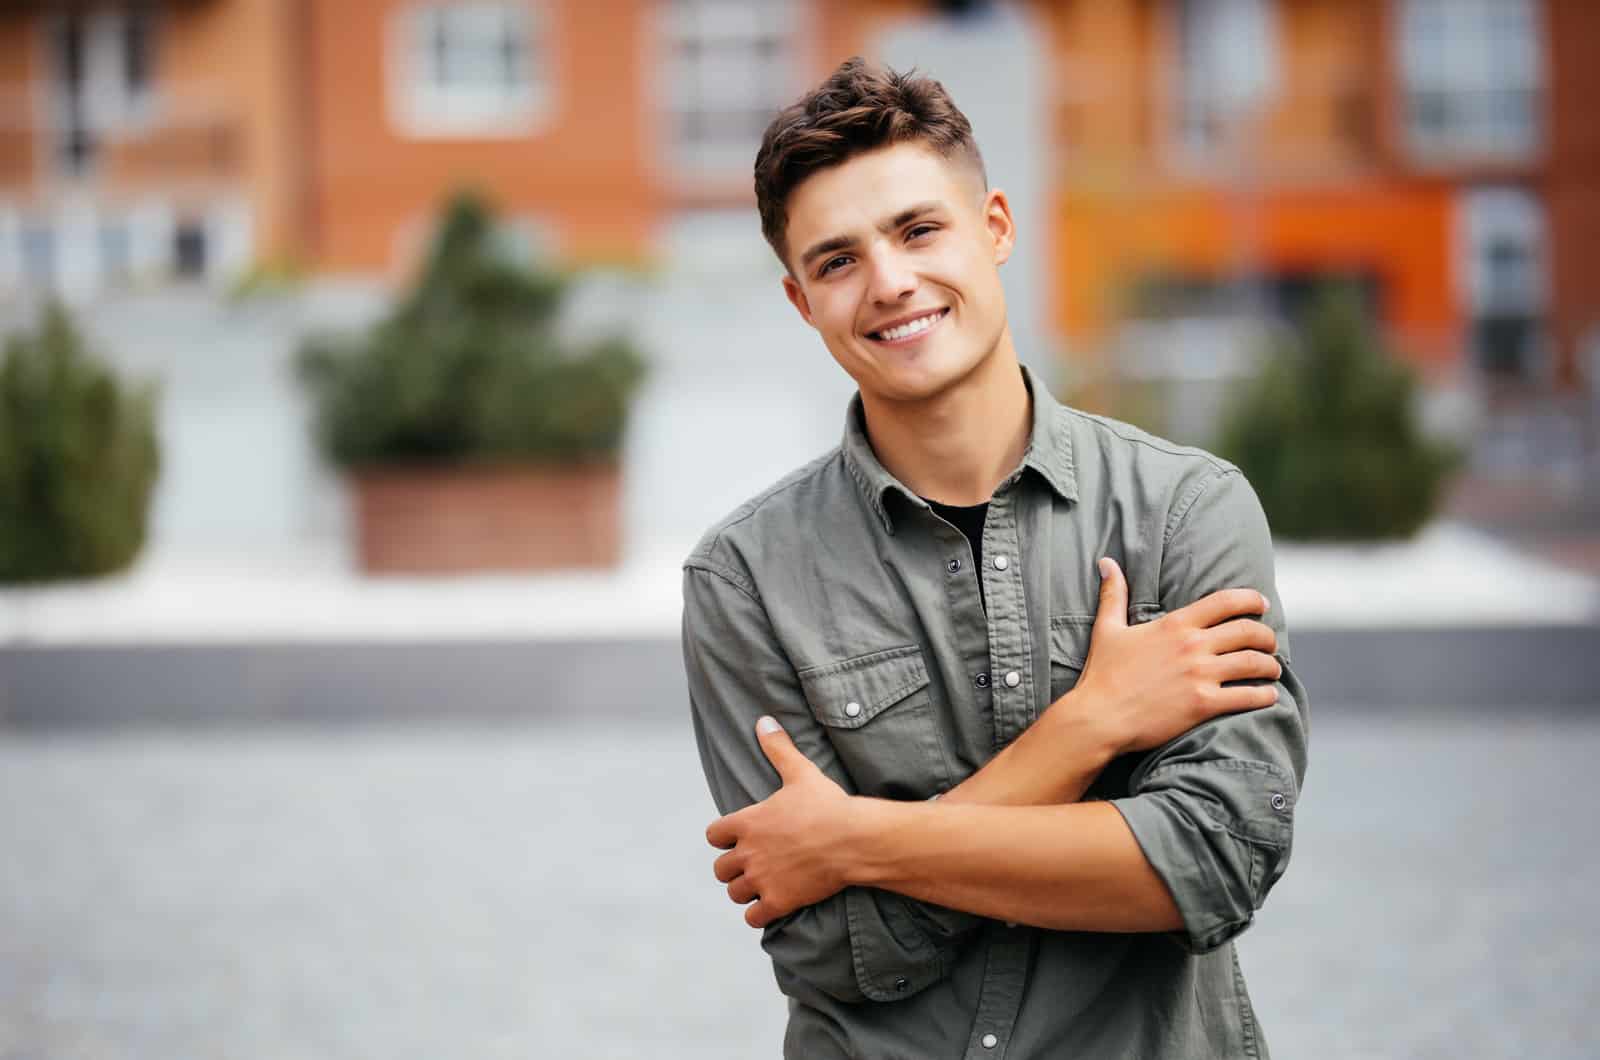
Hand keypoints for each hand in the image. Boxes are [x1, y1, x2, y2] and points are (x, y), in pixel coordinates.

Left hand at [705, 717, 857, 927]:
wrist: (853, 839)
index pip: (713, 835)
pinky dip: (759, 914)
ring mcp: (762, 879)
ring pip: (734, 893)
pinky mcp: (778, 901)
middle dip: (733, 868)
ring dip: (745, 891)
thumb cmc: (828, 805)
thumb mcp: (801, 772)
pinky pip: (752, 917)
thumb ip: (778, 748)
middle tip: (753, 864)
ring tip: (762, 885)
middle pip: (720, 869)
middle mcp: (748, 852)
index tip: (739, 838)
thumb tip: (763, 720)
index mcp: (748, 822)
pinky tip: (772, 905)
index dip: (724, 838)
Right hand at [1064, 557, 1281, 755]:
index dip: (1251, 600)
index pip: (1225, 602)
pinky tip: (1269, 696)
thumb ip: (1113, 594)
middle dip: (1266, 636)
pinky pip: (1247, 696)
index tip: (1263, 604)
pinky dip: (1265, 695)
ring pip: (1253, 663)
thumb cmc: (1102, 674)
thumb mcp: (1106, 629)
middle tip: (1270, 642)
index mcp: (1175, 625)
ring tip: (1273, 669)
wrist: (1099, 717)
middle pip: (1248, 631)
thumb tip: (1107, 562)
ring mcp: (1200, 675)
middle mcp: (1192, 646)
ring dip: (1270, 665)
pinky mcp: (1203, 704)